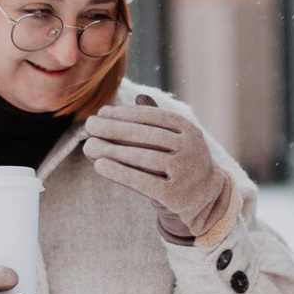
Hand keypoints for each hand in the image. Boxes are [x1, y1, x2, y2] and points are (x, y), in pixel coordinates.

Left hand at [81, 94, 233, 241]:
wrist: (204, 198)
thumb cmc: (181, 161)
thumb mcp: (177, 138)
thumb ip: (158, 119)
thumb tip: (138, 95)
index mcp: (190, 130)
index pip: (154, 117)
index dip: (126, 113)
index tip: (103, 112)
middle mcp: (190, 149)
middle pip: (146, 136)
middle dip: (114, 128)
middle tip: (89, 125)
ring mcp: (184, 173)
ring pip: (143, 158)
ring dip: (112, 150)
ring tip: (89, 145)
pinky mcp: (174, 196)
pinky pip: (142, 182)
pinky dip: (119, 172)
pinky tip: (99, 165)